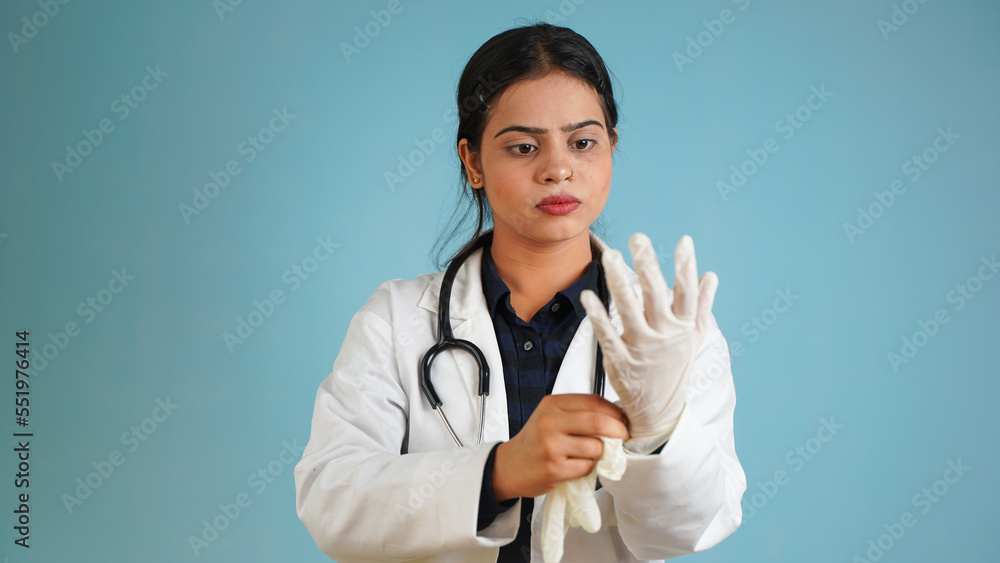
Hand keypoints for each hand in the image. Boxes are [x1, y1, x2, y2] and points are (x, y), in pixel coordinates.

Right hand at [492, 394, 627, 500]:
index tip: (623, 420)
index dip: (614, 411)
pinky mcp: (554, 468)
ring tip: (588, 454)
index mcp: (552, 404)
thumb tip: (617, 417)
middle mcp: (550, 422)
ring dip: (601, 453)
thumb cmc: (535, 441)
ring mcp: (551, 446)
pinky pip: (586, 467)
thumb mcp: (551, 416)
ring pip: (596, 447)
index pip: (593, 401)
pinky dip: (588, 468)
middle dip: (618, 430)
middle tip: (624, 437)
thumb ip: (578, 413)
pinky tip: (575, 466)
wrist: (509, 466)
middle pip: (598, 422)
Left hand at [581, 233, 717, 452]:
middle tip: (638, 238)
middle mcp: (664, 335)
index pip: (687, 293)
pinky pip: (607, 334)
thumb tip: (710, 276)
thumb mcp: (694, 337)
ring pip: (630, 309)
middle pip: (656, 295)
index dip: (687, 268)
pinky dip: (597, 315)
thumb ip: (702, 305)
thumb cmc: (674, 367)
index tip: (684, 241)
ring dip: (618, 282)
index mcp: (683, 327)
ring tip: (609, 256)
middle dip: (647, 265)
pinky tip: (587, 295)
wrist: (659, 410)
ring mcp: (642, 348)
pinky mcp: (621, 361)